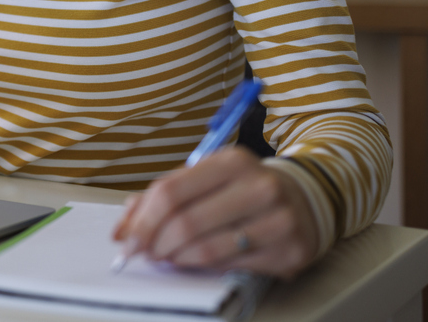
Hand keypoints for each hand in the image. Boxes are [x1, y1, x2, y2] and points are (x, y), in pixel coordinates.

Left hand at [112, 147, 319, 278]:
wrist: (305, 199)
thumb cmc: (243, 189)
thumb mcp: (207, 178)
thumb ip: (163, 196)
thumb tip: (123, 228)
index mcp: (231, 160)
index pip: (171, 191)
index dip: (142, 219)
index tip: (126, 239)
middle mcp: (258, 185)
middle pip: (185, 222)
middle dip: (155, 243)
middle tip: (143, 253)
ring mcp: (277, 219)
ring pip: (206, 249)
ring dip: (176, 258)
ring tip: (167, 256)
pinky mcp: (288, 250)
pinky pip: (230, 266)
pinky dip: (203, 268)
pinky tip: (195, 261)